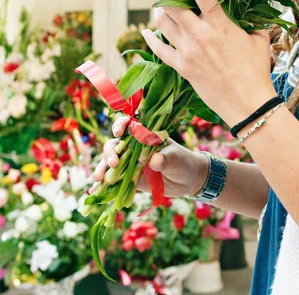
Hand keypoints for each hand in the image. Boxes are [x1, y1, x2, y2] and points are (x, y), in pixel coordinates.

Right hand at [89, 115, 208, 197]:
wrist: (187, 180)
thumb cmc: (182, 162)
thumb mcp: (176, 158)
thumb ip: (166, 158)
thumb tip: (154, 161)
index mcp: (145, 134)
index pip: (129, 125)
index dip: (121, 125)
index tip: (119, 132)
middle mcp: (134, 146)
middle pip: (115, 144)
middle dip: (110, 152)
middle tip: (114, 163)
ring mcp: (130, 162)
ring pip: (110, 162)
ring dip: (102, 168)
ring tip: (98, 179)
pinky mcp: (128, 177)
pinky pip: (113, 180)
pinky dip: (103, 185)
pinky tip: (94, 190)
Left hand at [142, 0, 274, 125]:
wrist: (248, 104)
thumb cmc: (257, 70)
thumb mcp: (259, 39)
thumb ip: (249, 22)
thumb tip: (247, 10)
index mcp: (219, 24)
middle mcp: (199, 34)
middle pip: (170, 3)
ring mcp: (187, 51)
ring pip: (162, 23)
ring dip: (157, 9)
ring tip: (159, 1)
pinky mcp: (181, 68)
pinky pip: (159, 50)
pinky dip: (151, 38)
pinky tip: (147, 31)